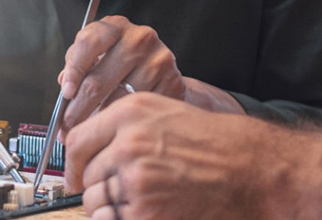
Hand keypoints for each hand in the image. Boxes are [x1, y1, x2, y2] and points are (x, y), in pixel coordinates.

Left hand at [58, 16, 186, 130]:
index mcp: (115, 27)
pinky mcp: (174, 82)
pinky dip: (125, 126)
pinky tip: (117, 131)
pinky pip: (141, 112)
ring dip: (98, 123)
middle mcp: (139, 38)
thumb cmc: (120, 65)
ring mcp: (159, 59)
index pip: (88, 43)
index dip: (74, 71)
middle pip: (98, 80)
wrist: (161, 72)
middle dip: (77, 110)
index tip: (66, 93)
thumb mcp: (97, 57)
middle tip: (67, 129)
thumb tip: (66, 86)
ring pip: (118, 101)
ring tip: (88, 135)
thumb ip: (78, 66)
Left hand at [65, 93, 312, 219]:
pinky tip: (143, 212)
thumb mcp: (164, 114)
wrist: (250, 167)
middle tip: (117, 192)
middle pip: (85, 174)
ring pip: (95, 201)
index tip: (76, 174)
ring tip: (135, 202)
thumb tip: (88, 147)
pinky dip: (120, 219)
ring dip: (108, 207)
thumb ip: (124, 127)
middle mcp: (127, 143)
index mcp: (129, 113)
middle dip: (95, 187)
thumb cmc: (214, 142)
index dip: (72, 163)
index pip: (76, 140)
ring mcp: (135, 179)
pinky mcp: (145, 211)